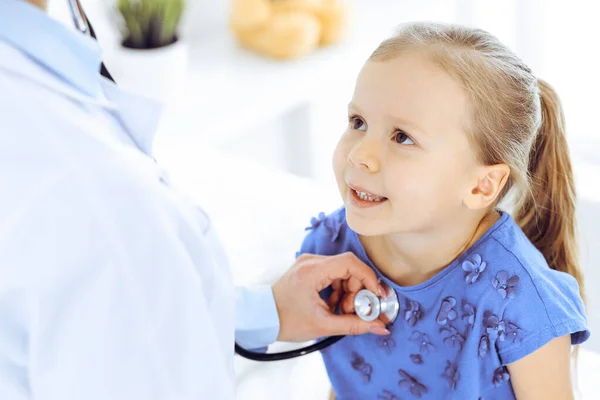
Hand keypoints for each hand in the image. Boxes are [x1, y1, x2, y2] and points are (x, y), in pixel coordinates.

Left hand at [272, 252, 390, 341]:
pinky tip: (333, 305)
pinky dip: (338, 289)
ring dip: (348, 291)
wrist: (263, 318)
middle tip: (353, 310)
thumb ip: (355, 325)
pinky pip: (333, 274)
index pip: (350, 263)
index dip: (368, 277)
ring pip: (342, 271)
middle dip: (357, 290)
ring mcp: (308, 263)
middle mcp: (310, 261)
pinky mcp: (308, 268)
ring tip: (340, 310)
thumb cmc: (287, 321)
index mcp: (312, 271)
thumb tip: (381, 327)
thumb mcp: (323, 326)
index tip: (376, 296)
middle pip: (348, 267)